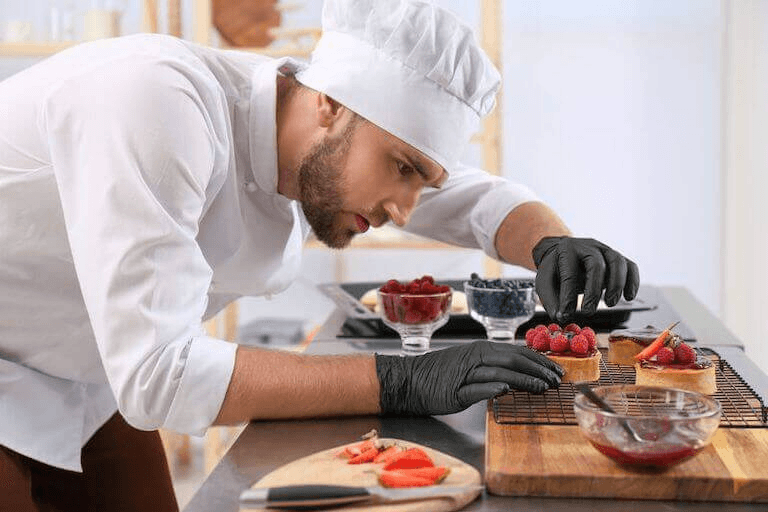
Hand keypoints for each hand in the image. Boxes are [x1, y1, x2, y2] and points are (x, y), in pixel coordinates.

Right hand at [375, 340, 562, 415]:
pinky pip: (476, 388)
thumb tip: (522, 369)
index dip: (539, 361)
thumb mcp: (469, 362)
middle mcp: (475, 357)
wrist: (408, 380)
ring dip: (522, 380)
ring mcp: (465, 374)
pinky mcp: (455, 391)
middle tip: (555, 381)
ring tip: (540, 388)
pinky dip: (491, 389)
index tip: (556, 370)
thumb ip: (493, 364)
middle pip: (512, 360)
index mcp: (481, 349)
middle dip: (537, 370)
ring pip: (498, 373)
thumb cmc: (440, 373)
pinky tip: (505, 392)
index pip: (517, 352)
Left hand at [532, 236, 639, 322]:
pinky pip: (630, 266)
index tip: (566, 314)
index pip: (569, 274)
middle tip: (588, 311)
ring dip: (616, 285)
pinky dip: (633, 282)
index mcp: (566, 250)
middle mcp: (587, 246)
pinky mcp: (617, 258)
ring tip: (610, 303)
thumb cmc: (556, 269)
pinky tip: (629, 297)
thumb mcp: (546, 281)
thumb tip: (561, 317)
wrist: (565, 254)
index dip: (568, 296)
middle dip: (593, 291)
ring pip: (617, 262)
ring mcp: (605, 250)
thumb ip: (551, 300)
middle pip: (596, 265)